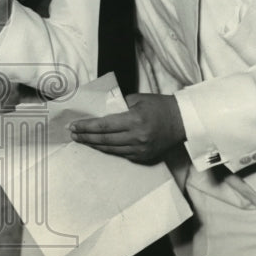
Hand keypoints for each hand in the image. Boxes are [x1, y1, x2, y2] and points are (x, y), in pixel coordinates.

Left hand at [69, 93, 185, 163]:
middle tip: (73, 134)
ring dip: (94, 144)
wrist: (182, 121)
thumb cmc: (159, 106)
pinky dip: (108, 150)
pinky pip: (120, 154)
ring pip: (110, 149)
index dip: (86, 127)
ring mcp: (140, 149)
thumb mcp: (137, 99)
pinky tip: (99, 145)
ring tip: (82, 140)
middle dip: (86, 137)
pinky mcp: (143, 157)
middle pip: (104, 139)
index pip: (104, 125)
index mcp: (135, 120)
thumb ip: (118, 105)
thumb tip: (99, 111)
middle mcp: (137, 137)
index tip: (73, 126)